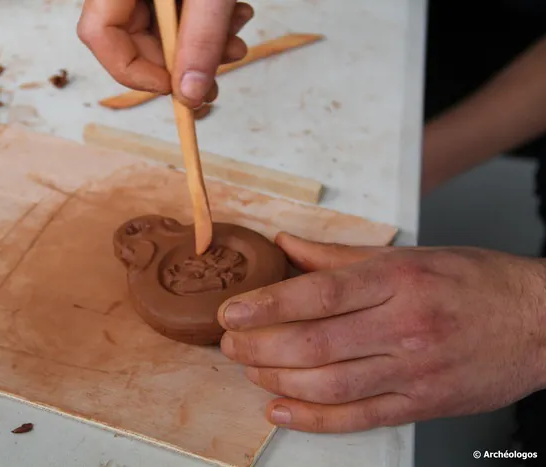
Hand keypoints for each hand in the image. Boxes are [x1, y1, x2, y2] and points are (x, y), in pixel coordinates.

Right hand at [77, 0, 253, 106]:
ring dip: (203, 48)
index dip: (135, 72)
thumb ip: (201, 39)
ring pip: (162, 32)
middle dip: (183, 66)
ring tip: (235, 44)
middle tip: (215, 82)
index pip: (100, 35)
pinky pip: (179, 15)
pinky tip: (235, 17)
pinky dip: (208, 26)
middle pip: (134, 41)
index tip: (176, 90)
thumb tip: (191, 95)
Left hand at [217, 233, 545, 432]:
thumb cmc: (473, 282)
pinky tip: (280, 409)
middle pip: (315, 344)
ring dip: (277, 379)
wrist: (537, 322)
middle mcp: (403, 327)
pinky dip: (313, 419)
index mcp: (398, 280)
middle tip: (230, 342)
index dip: (268, 304)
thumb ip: (339, 255)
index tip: (232, 310)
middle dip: (260, 346)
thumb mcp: (408, 255)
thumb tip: (286, 245)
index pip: (318, 293)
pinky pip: (358, 419)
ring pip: (329, 385)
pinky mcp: (421, 404)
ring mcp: (413, 372)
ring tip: (249, 368)